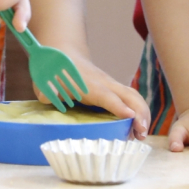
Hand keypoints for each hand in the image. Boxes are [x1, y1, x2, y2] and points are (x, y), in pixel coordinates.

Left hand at [35, 52, 151, 138]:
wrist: (64, 53)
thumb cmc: (55, 72)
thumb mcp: (46, 83)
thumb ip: (48, 91)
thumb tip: (48, 97)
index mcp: (90, 85)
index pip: (108, 96)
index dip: (118, 106)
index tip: (130, 117)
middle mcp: (106, 83)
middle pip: (129, 96)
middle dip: (140, 113)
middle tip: (142, 134)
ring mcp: (111, 85)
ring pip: (134, 96)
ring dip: (143, 113)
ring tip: (142, 135)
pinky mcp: (114, 89)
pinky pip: (131, 98)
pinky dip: (139, 111)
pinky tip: (139, 127)